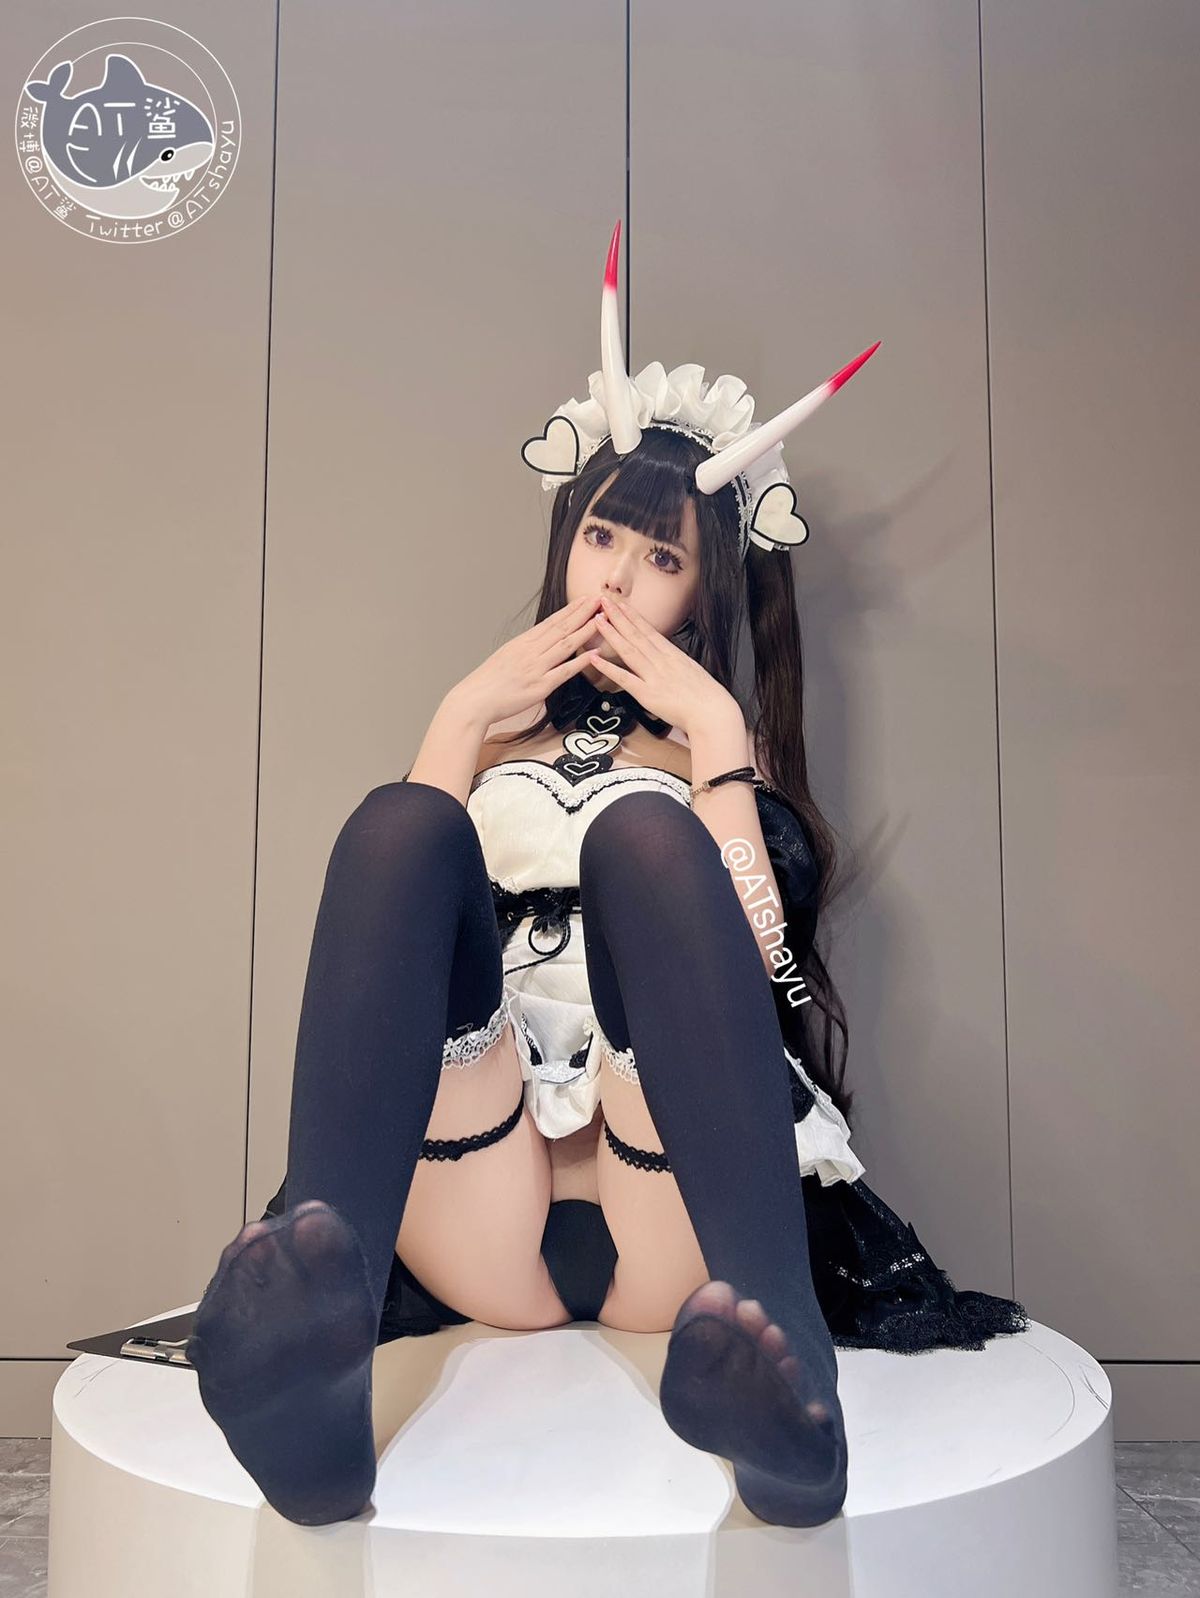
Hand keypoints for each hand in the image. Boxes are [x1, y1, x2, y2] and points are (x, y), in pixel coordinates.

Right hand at [451, 595, 602, 726]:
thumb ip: (525, 649)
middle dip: (582, 612)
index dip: (570, 609)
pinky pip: (563, 672)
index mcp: (522, 643)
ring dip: (585, 630)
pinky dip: (580, 662)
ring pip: (565, 645)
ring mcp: (536, 668)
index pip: (551, 622)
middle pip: (561, 628)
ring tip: (601, 619)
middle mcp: (530, 651)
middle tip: (600, 599)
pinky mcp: (539, 687)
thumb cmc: (488, 682)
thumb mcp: (506, 656)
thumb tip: (540, 642)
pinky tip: (593, 654)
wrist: (474, 700)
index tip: (584, 599)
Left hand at [587, 593, 738, 736]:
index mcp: (673, 655)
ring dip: (612, 633)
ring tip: (598, 620)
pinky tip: (595, 658)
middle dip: (618, 616)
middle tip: (603, 601)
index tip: (621, 604)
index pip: (649, 630)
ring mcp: (653, 676)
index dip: (633, 616)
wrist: (713, 712)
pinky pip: (624, 678)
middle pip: (636, 634)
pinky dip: (608, 668)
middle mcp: (662, 661)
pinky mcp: (647, 694)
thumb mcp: (691, 670)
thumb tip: (666, 656)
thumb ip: (675, 662)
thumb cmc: (706, 695)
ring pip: (629, 650)